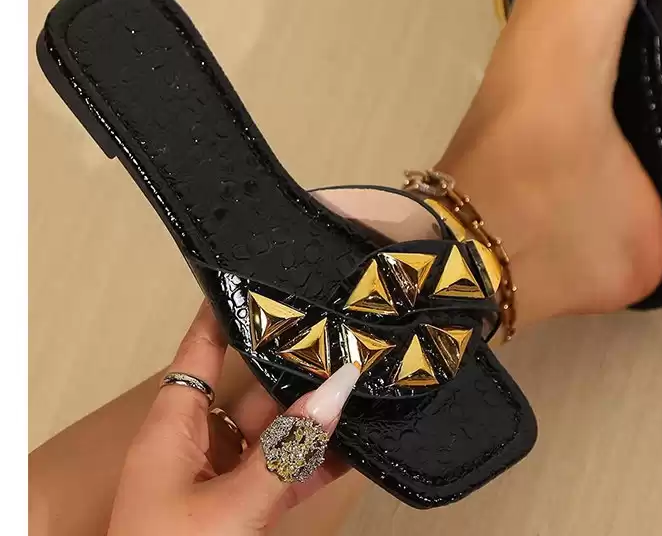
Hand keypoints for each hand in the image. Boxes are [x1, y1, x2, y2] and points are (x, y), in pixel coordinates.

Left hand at [107, 302, 357, 534]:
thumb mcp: (228, 508)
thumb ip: (287, 451)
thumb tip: (339, 389)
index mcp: (174, 424)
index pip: (201, 344)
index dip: (231, 307)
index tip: (274, 272)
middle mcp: (201, 439)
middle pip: (253, 383)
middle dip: (299, 360)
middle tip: (348, 324)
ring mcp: (229, 474)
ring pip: (281, 426)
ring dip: (321, 409)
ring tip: (369, 371)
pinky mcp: (253, 506)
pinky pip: (292, 470)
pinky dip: (324, 457)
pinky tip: (364, 438)